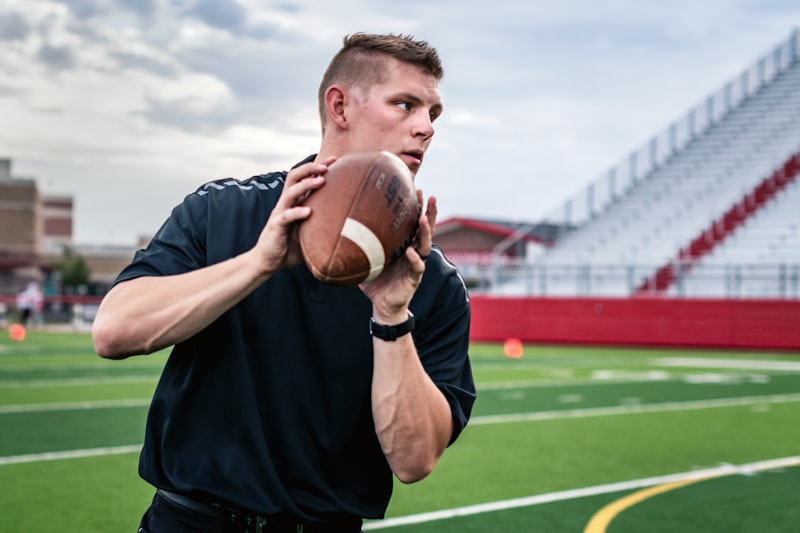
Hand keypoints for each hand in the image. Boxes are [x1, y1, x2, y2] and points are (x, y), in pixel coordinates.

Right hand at [253, 157, 334, 275]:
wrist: (268, 261)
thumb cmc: (291, 246)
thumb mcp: (310, 232)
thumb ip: (323, 225)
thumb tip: (350, 226)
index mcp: (295, 202)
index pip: (304, 178)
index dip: (318, 167)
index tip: (335, 160)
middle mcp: (286, 203)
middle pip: (295, 177)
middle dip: (311, 168)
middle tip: (327, 166)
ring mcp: (280, 213)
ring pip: (291, 192)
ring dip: (306, 184)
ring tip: (321, 180)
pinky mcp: (276, 226)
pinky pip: (286, 216)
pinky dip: (297, 212)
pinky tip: (308, 212)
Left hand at [361, 192, 437, 321]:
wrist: (382, 306)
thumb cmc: (376, 281)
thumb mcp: (368, 258)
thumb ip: (359, 243)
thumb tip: (338, 225)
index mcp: (404, 245)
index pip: (414, 222)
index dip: (417, 206)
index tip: (418, 189)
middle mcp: (414, 252)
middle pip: (425, 229)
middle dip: (429, 212)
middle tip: (430, 195)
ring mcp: (416, 265)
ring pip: (424, 245)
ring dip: (424, 231)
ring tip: (422, 218)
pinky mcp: (414, 279)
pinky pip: (417, 267)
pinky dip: (414, 259)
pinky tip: (410, 251)